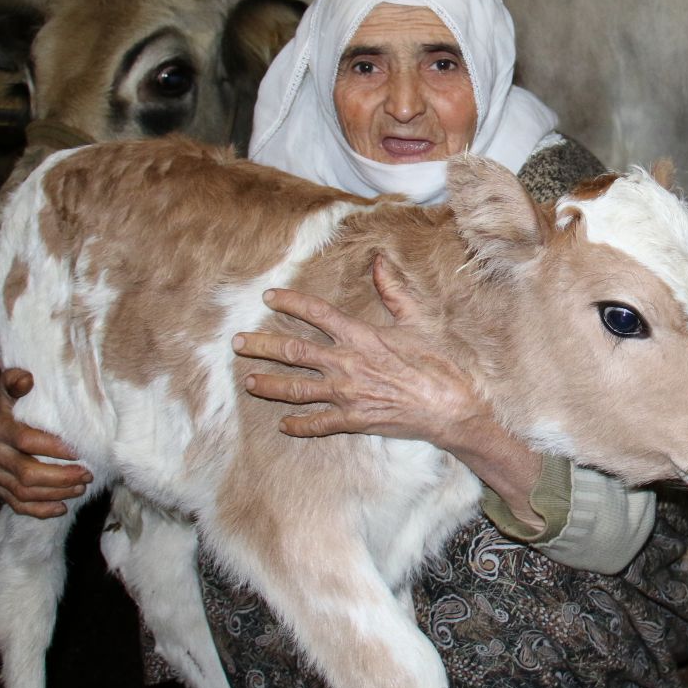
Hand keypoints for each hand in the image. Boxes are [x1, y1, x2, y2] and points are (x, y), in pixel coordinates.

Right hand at [0, 368, 91, 517]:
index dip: (55, 448)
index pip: (27, 441)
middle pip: (27, 473)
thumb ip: (15, 380)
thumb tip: (26, 379)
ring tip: (81, 487)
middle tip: (88, 474)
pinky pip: (17, 505)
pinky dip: (41, 510)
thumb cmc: (14, 402)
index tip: (81, 450)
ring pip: (24, 492)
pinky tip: (62, 507)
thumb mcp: (11, 387)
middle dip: (61, 477)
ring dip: (56, 493)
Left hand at [234, 256, 486, 446]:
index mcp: (361, 336)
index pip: (316, 313)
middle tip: (237, 342)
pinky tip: (284, 425)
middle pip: (293, 351)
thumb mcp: (417, 322)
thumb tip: (380, 262)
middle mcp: (346, 364)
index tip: (268, 296)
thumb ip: (393, 292)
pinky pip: (317, 424)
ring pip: (296, 389)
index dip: (290, 302)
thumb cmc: (437, 364)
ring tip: (248, 381)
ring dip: (269, 384)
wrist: (450, 408)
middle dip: (261, 345)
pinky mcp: (353, 421)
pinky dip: (298, 426)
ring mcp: (347, 395)